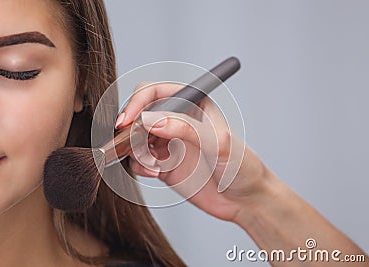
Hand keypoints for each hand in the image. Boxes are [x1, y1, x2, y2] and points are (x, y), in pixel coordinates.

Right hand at [115, 82, 269, 221]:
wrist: (245, 200)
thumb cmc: (241, 165)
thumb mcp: (218, 142)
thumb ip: (186, 129)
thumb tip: (152, 121)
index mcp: (192, 104)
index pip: (155, 92)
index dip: (137, 102)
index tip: (127, 120)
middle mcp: (176, 121)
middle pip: (139, 114)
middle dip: (130, 128)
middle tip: (132, 144)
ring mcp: (167, 143)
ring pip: (134, 139)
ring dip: (134, 150)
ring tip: (153, 164)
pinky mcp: (162, 165)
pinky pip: (138, 161)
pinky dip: (139, 166)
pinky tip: (156, 172)